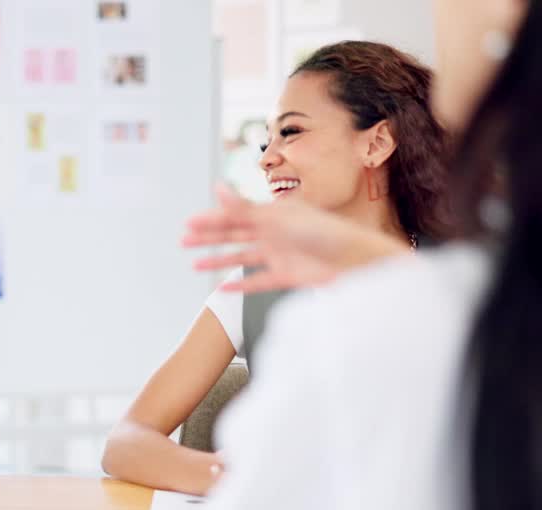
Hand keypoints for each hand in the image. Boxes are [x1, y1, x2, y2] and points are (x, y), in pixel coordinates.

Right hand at [182, 185, 408, 292]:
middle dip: (209, 238)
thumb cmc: (325, 234)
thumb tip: (218, 188)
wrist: (356, 262)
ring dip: (219, 260)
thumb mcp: (279, 219)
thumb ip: (245, 209)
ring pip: (242, 257)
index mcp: (274, 214)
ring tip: (197, 265)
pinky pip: (259, 281)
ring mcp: (281, 255)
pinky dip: (241, 286)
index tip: (189, 224)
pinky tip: (225, 288)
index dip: (211, 220)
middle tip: (185, 241)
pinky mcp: (288, 276)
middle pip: (235, 235)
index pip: (235, 215)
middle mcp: (275, 233)